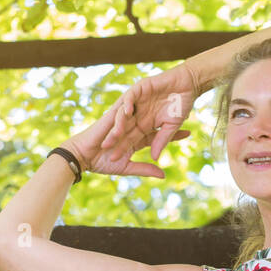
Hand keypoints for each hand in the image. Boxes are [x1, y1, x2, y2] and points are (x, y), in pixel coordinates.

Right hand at [67, 93, 190, 179]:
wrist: (82, 156)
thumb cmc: (101, 162)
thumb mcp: (127, 167)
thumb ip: (145, 169)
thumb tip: (163, 175)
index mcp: (134, 139)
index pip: (157, 135)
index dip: (172, 134)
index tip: (188, 133)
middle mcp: (131, 126)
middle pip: (155, 120)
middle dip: (170, 117)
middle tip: (188, 111)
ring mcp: (123, 119)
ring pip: (145, 109)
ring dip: (158, 104)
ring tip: (173, 97)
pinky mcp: (114, 113)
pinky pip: (128, 104)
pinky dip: (139, 100)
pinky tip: (151, 95)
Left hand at [95, 63, 200, 167]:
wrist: (188, 84)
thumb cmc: (181, 105)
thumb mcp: (171, 126)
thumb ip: (161, 140)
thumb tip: (155, 158)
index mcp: (144, 123)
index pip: (130, 138)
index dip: (122, 147)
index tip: (113, 159)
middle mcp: (138, 113)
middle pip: (123, 127)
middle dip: (114, 137)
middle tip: (104, 147)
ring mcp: (137, 100)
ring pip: (123, 113)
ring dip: (119, 123)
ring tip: (114, 134)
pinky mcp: (139, 88)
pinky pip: (130, 97)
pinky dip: (128, 104)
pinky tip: (127, 112)